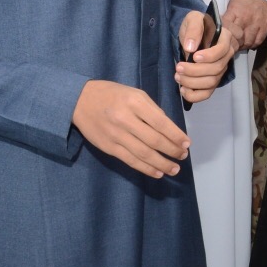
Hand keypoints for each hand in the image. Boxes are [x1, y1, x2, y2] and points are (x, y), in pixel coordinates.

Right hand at [74, 78, 188, 177]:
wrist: (79, 100)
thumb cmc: (112, 95)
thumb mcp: (134, 93)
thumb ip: (152, 110)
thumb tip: (170, 130)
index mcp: (135, 102)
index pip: (161, 123)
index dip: (176, 136)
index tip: (187, 144)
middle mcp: (125, 119)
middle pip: (154, 140)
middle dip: (172, 150)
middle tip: (183, 156)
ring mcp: (116, 135)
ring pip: (144, 154)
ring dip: (162, 164)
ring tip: (174, 169)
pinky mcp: (108, 147)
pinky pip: (130, 161)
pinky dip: (146, 169)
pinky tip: (158, 172)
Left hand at [176, 11, 237, 104]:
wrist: (193, 35)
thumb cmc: (195, 25)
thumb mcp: (193, 19)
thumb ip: (194, 29)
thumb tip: (190, 47)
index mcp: (225, 39)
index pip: (222, 51)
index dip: (209, 56)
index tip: (193, 57)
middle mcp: (226, 56)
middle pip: (216, 69)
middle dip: (195, 71)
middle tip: (178, 67)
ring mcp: (219, 70)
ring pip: (211, 82)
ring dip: (193, 82)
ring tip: (178, 76)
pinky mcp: (211, 81)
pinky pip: (207, 93)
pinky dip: (195, 95)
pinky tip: (183, 90)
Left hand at [221, 0, 266, 48]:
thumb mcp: (231, 5)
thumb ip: (227, 18)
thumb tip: (220, 30)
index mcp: (234, 12)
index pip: (226, 29)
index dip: (224, 38)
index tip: (222, 42)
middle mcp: (245, 19)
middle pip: (237, 39)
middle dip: (233, 45)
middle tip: (231, 47)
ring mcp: (256, 23)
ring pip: (248, 42)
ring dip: (243, 46)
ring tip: (240, 46)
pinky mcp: (265, 26)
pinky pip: (259, 40)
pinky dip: (253, 44)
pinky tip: (250, 44)